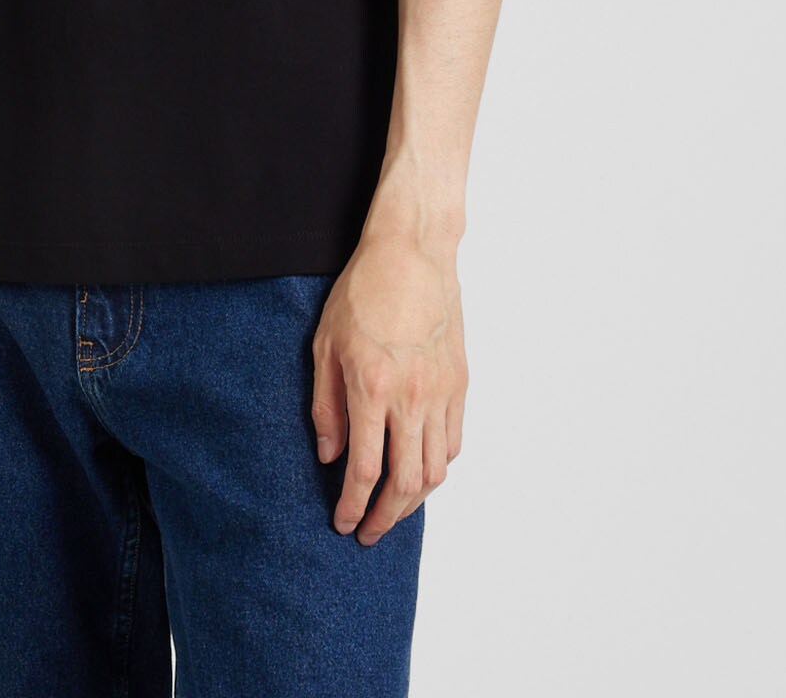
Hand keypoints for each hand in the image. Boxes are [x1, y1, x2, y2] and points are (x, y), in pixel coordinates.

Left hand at [311, 230, 465, 542]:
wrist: (413, 252)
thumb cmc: (363, 290)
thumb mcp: (325, 343)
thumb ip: (326, 404)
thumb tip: (328, 454)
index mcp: (372, 388)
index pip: (364, 470)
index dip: (352, 506)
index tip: (343, 523)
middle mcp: (411, 398)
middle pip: (405, 484)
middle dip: (384, 518)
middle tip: (367, 533)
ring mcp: (441, 392)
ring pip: (435, 470)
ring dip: (413, 501)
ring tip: (393, 511)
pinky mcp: (460, 383)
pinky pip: (453, 442)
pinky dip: (437, 468)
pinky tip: (420, 472)